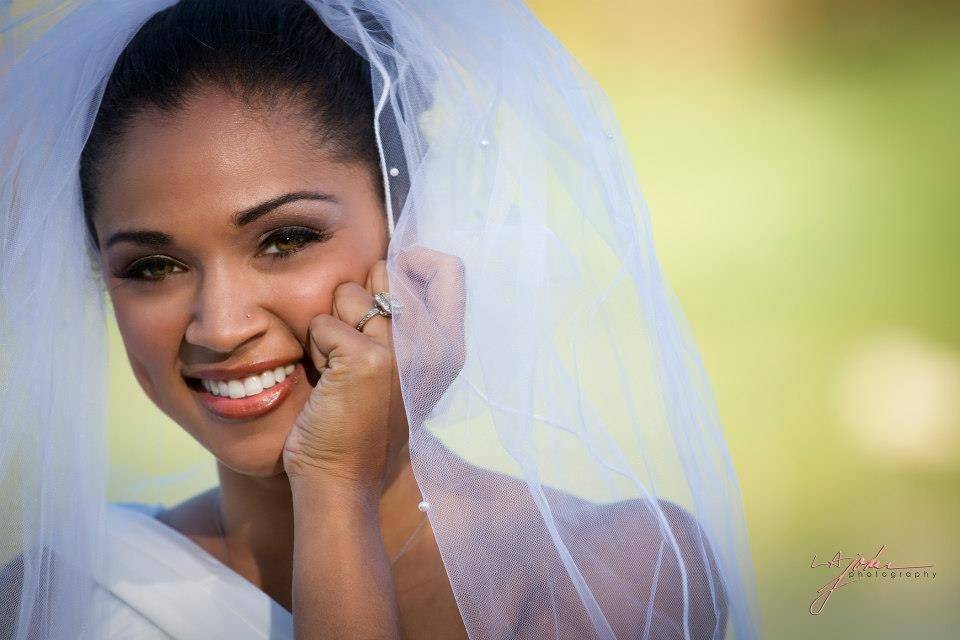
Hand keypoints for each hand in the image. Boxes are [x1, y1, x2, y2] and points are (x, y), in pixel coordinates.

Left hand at [282, 248, 465, 491]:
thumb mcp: (403, 371)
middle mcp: (432, 345)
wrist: (342, 478)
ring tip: (340, 366)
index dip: (412, 260)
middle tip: (358, 344)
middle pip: (386, 273)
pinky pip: (323, 323)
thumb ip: (408, 323)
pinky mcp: (363, 360)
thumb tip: (390, 266)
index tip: (387, 280)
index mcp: (448, 346)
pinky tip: (327, 379)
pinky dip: (315, 347)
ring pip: (348, 294)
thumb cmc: (364, 421)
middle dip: (360, 298)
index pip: (448, 270)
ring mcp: (399, 351)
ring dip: (332, 326)